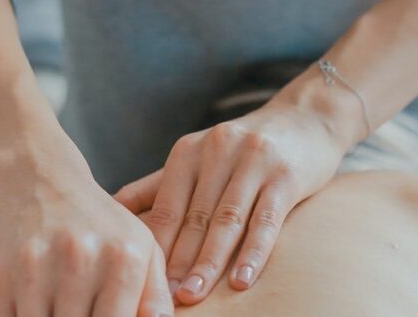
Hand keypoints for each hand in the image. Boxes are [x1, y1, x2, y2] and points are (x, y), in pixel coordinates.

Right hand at [0, 136, 172, 316]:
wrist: (39, 179)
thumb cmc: (98, 221)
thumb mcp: (140, 245)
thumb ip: (156, 293)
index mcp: (125, 259)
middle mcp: (82, 261)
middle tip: (81, 310)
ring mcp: (38, 269)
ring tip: (59, 307)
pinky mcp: (1, 276)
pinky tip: (34, 305)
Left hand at [116, 99, 346, 304]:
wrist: (304, 118)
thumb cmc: (242, 148)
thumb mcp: (197, 156)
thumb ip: (158, 184)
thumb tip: (113, 209)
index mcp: (188, 151)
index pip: (166, 208)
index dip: (154, 247)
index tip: (144, 282)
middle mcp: (217, 151)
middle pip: (194, 217)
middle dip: (178, 261)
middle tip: (165, 298)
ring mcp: (253, 161)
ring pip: (227, 220)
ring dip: (209, 262)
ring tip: (193, 294)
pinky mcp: (285, 175)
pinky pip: (266, 219)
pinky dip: (253, 252)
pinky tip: (242, 280)